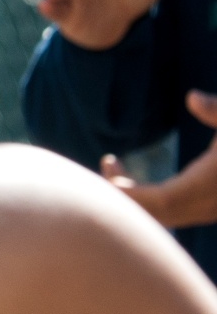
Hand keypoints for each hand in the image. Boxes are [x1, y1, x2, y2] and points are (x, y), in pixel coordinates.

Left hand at [103, 91, 216, 227]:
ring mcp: (212, 209)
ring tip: (111, 166)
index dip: (132, 194)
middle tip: (106, 164)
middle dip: (127, 197)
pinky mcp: (212, 206)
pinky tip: (130, 179)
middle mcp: (211, 204)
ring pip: (167, 215)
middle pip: (160, 215)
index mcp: (211, 185)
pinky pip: (174, 211)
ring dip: (136, 197)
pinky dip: (150, 199)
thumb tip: (192, 98)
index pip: (164, 201)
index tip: (109, 167)